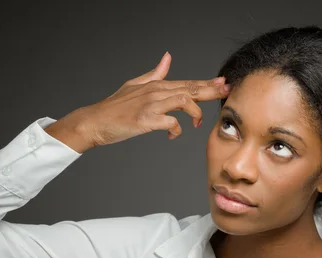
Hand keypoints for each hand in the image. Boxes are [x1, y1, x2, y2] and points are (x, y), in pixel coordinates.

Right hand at [49, 52, 229, 150]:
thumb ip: (155, 73)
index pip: (187, 82)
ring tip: (196, 124)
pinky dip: (176, 129)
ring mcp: (150, 104)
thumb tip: (167, 58)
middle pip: (189, 89)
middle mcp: (155, 91)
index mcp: (156, 85)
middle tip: (226, 91)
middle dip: (211, 90)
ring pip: (183, 101)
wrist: (95, 121)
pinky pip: (170, 122)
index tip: (223, 83)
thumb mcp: (136, 85)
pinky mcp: (145, 119)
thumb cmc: (115, 106)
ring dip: (194, 113)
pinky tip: (172, 135)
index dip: (207, 83)